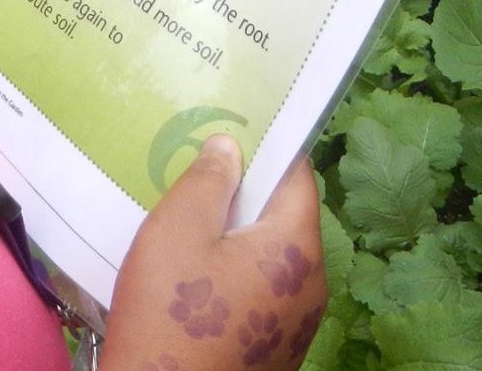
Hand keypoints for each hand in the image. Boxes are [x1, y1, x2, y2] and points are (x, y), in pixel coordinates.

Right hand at [99, 137, 325, 370]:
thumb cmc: (169, 316)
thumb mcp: (176, 230)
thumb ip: (207, 182)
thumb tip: (229, 148)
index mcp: (296, 248)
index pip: (297, 177)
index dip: (265, 150)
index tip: (230, 133)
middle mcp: (311, 286)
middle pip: (284, 218)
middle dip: (243, 196)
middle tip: (193, 182)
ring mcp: (297, 323)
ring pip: (270, 257)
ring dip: (234, 238)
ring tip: (185, 229)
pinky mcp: (276, 349)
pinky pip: (261, 293)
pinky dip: (233, 274)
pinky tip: (191, 279)